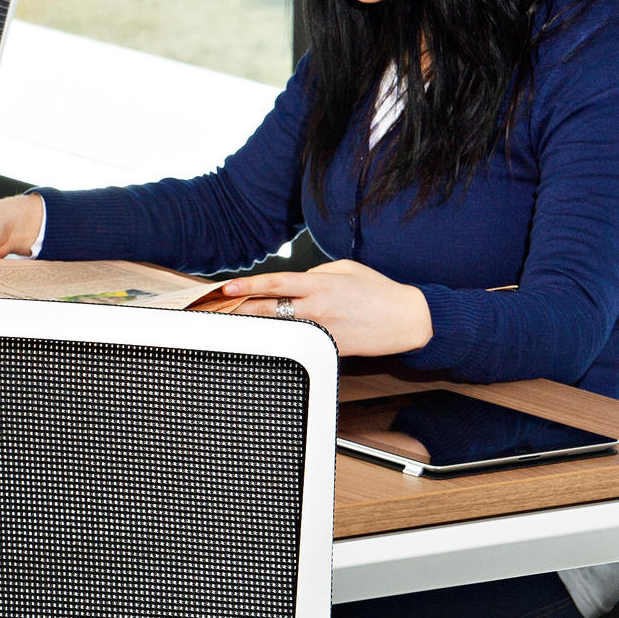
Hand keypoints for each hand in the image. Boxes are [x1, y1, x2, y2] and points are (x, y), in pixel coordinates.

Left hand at [214, 256, 434, 357]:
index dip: (247, 285)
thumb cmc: (376, 291)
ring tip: (229, 324)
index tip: (225, 287)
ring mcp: (319, 332)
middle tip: (215, 309)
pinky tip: (263, 340)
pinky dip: (279, 339)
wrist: (403, 320)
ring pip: (277, 329)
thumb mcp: (344, 269)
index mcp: (320, 285)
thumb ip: (314, 273)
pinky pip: (296, 342)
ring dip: (254, 326)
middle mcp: (316, 309)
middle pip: (267, 310)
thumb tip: (293, 283)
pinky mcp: (325, 349)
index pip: (275, 283)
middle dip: (239, 309)